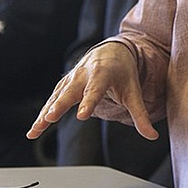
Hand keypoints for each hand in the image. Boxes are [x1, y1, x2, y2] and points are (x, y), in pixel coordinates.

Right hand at [27, 42, 157, 140]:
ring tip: (34, 131)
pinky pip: (52, 99)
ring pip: (56, 97)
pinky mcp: (65, 84)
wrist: (112, 51)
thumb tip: (152, 136)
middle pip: (69, 92)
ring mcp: (72, 78)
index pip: (95, 90)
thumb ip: (140, 115)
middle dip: (58, 105)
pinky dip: (43, 112)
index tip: (81, 116)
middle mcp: (84, 74)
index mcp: (103, 74)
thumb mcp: (134, 92)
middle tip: (49, 118)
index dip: (88, 103)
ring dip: (44, 113)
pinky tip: (36, 128)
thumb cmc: (123, 72)